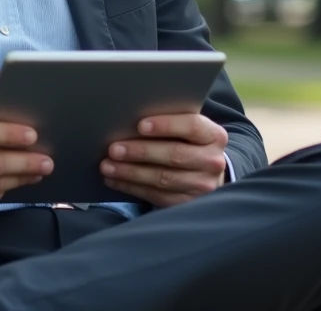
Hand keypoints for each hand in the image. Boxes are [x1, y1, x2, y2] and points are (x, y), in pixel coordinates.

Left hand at [100, 113, 227, 207]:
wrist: (206, 171)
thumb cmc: (187, 141)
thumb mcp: (187, 128)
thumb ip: (170, 121)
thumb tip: (130, 116)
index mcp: (214, 135)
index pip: (192, 126)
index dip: (166, 125)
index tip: (140, 125)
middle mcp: (212, 161)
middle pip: (174, 155)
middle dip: (140, 151)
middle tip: (113, 148)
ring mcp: (203, 186)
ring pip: (163, 179)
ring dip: (131, 172)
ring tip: (107, 166)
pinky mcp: (189, 203)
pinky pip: (157, 196)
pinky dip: (132, 187)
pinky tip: (115, 180)